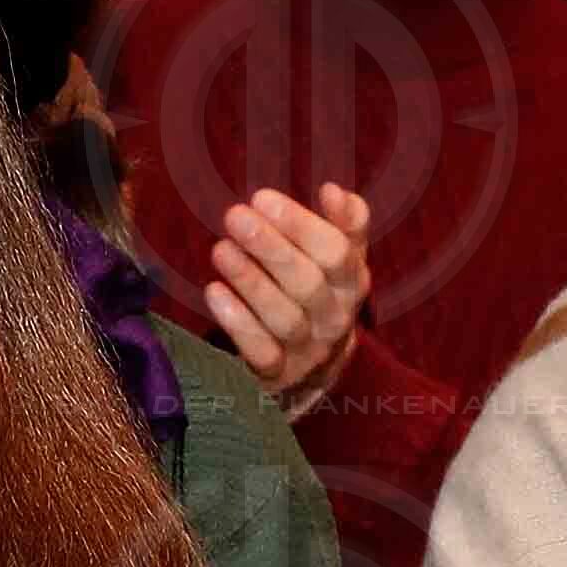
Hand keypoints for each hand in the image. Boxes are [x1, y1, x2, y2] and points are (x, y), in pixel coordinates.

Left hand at [206, 182, 371, 410]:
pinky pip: (261, 352)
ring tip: (221, 249)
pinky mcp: (278, 375)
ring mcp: (308, 351)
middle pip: (308, 283)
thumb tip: (334, 191)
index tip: (262, 198)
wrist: (314, 367)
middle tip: (235, 216)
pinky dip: (237, 322)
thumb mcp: (339, 259)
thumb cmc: (319, 294)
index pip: (336, 252)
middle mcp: (334, 319)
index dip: (300, 225)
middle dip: (270, 247)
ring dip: (251, 281)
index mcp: (351, 284)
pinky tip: (214, 292)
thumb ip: (344, 224)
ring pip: (284, 318)